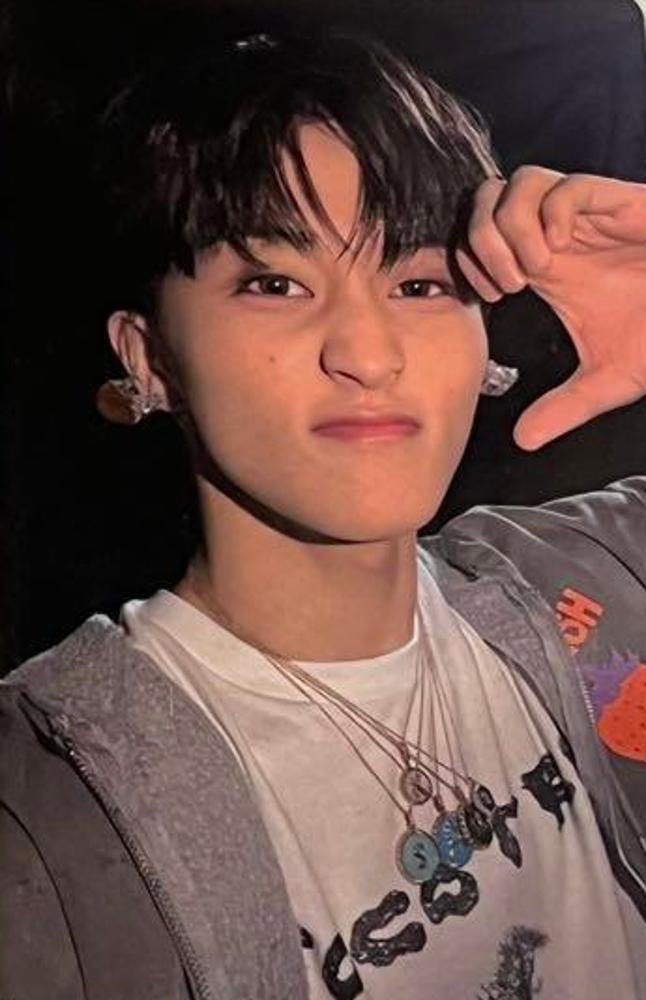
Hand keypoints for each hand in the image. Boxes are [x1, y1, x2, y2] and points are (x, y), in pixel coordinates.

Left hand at [459, 167, 645, 449]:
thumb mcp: (609, 378)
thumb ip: (565, 407)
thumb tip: (525, 441)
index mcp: (542, 268)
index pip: (477, 239)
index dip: (470, 263)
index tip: (493, 299)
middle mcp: (554, 234)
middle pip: (486, 199)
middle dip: (481, 240)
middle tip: (509, 285)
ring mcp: (583, 215)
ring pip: (519, 183)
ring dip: (512, 228)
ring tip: (536, 270)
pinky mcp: (617, 201)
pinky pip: (566, 184)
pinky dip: (552, 212)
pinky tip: (563, 248)